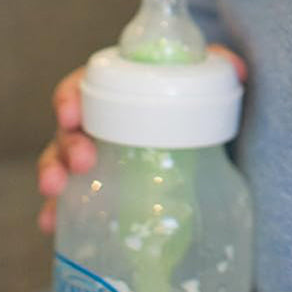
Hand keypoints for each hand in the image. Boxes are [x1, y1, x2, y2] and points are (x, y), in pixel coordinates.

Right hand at [35, 45, 246, 233]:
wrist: (200, 136)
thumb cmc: (191, 102)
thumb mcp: (204, 81)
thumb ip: (219, 65)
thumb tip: (239, 70)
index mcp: (112, 92)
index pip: (81, 87)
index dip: (70, 98)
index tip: (72, 113)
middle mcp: (96, 124)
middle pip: (68, 130)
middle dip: (66, 145)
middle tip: (82, 161)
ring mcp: (95, 159)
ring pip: (62, 164)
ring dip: (53, 175)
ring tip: (55, 192)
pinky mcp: (101, 191)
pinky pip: (71, 202)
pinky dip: (56, 213)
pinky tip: (52, 226)